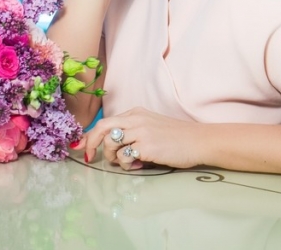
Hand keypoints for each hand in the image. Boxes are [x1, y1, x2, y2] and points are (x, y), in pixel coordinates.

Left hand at [79, 107, 204, 170]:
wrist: (198, 140)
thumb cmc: (177, 137)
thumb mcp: (152, 126)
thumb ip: (132, 131)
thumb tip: (111, 147)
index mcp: (136, 113)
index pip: (105, 122)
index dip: (90, 136)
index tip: (82, 148)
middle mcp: (136, 119)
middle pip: (102, 128)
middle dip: (91, 144)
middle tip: (90, 157)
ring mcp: (140, 132)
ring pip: (111, 144)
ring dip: (114, 158)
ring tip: (129, 162)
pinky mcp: (146, 146)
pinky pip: (124, 157)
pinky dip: (127, 165)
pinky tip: (139, 165)